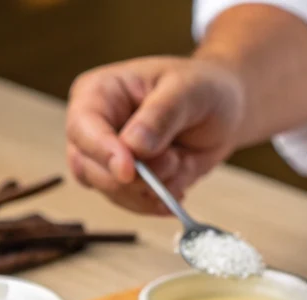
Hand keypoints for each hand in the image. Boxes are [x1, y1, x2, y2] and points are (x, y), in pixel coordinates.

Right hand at [65, 56, 244, 213]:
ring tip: (181, 161)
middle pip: (90, 168)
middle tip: (174, 161)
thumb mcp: (187, 90)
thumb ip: (160, 116)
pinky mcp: (124, 183)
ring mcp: (106, 159)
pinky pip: (132, 204)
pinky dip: (158, 202)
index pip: (84, 128)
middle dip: (136, 177)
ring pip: (112, 192)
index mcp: (98, 92)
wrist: (223, 110)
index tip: (129, 171)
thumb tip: (134, 147)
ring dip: (153, 188)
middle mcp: (94, 128)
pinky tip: (178, 187)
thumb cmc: (201, 88)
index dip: (103, 152)